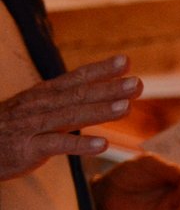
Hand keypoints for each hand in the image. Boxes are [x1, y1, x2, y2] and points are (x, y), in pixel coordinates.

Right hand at [0, 55, 141, 180]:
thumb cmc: (11, 129)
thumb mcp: (39, 111)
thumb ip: (68, 103)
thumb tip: (102, 95)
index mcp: (45, 95)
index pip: (76, 78)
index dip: (101, 69)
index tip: (126, 61)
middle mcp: (41, 106)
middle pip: (79, 94)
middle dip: (109, 88)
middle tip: (138, 83)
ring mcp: (34, 126)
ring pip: (71, 116)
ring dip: (100, 111)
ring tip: (126, 107)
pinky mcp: (29, 148)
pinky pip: (57, 145)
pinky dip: (81, 144)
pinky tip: (103, 144)